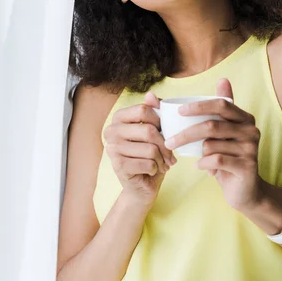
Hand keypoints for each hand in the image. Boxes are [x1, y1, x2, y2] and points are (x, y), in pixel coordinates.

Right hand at [103, 92, 176, 206]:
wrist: (141, 186)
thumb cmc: (150, 155)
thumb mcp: (155, 131)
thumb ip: (154, 112)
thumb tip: (150, 94)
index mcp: (118, 118)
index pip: (143, 109)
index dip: (160, 120)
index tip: (166, 132)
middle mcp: (111, 131)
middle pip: (148, 130)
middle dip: (165, 145)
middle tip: (171, 154)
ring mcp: (112, 149)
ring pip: (150, 149)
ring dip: (162, 159)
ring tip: (163, 163)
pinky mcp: (117, 166)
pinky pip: (148, 164)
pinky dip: (156, 169)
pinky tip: (153, 171)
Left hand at [164, 78, 263, 211]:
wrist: (245, 190)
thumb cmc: (227, 157)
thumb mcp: (222, 134)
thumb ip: (218, 110)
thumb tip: (222, 77)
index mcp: (244, 117)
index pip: (222, 104)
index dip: (199, 106)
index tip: (178, 111)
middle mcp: (251, 130)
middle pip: (212, 125)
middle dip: (186, 133)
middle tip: (169, 140)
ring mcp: (251, 148)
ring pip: (211, 144)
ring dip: (194, 152)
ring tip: (189, 156)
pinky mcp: (247, 166)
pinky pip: (216, 160)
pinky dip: (203, 164)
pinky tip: (200, 166)